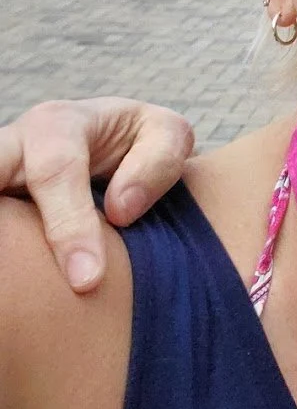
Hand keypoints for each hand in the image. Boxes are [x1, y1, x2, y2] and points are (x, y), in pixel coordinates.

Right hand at [0, 98, 193, 292]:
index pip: (54, 172)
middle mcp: (14, 146)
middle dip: (5, 227)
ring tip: (5, 284)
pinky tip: (18, 280)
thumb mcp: (167, 136)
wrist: (112, 141)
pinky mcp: (0, 200)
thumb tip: (120, 211)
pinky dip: (9, 250)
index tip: (87, 280)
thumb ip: (158, 162)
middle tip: (16, 283)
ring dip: (4, 240)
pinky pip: (1, 230)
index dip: (69, 226)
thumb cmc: (140, 141)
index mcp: (59, 125)